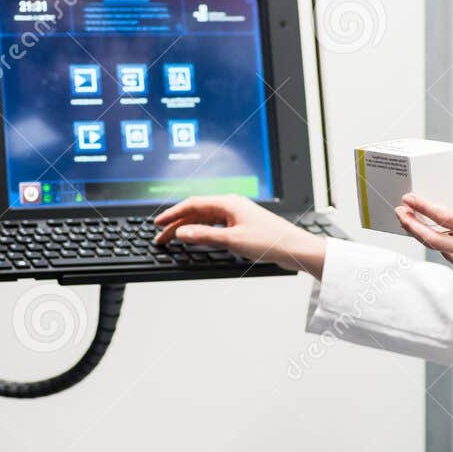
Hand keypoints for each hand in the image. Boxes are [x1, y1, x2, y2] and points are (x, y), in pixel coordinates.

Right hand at [152, 194, 327, 276]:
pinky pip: (215, 227)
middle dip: (177, 224)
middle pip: (197, 213)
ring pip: (205, 220)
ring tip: (173, 240)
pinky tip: (195, 240)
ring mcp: (236, 217)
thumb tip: (182, 232)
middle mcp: (231, 206)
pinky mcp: (241, 227)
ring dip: (188, 230)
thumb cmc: (270, 241)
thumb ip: (205, 236)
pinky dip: (201, 233)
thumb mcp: (233, 240)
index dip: (173, 214)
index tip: (158, 223)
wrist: (294, 249)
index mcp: (228, 202)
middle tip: (161, 237)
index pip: (192, 204)